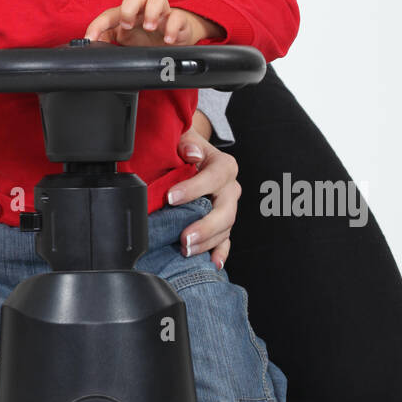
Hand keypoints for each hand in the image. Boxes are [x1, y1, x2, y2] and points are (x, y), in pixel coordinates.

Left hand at [85, 0, 223, 46]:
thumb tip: (90, 44)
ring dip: (152, 11)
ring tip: (149, 28)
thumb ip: (108, 40)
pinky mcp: (179, 21)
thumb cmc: (148, 37)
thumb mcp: (126, 41)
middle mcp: (144, 10)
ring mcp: (162, 14)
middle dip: (128, 8)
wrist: (176, 40)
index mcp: (129, 14)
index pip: (110, 14)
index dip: (98, 25)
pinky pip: (177, 17)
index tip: (90, 38)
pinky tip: (168, 39)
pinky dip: (172, 27)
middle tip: (127, 25)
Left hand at [167, 125, 240, 269]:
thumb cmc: (185, 147)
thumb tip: (192, 153)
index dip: (194, 189)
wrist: (190, 154)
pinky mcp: (221, 224)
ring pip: (224, 229)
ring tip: (186, 250)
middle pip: (225, 210)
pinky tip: (213, 263)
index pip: (215, 177)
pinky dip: (220, 253)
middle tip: (185, 237)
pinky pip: (225, 241)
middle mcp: (230, 188)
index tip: (171, 198)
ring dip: (207, 242)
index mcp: (224, 166)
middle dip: (205, 226)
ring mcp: (228, 208)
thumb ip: (187, 143)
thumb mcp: (184, 137)